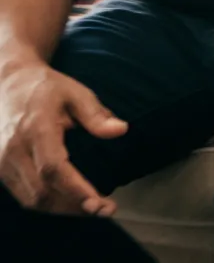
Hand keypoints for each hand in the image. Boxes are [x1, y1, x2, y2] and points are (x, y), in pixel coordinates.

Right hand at [0, 56, 126, 215]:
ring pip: (30, 199)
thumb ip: (96, 114)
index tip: (99, 203)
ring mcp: (2, 162)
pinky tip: (69, 202)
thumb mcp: (75, 92)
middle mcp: (13, 150)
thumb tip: (121, 130)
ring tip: (91, 209)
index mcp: (35, 129)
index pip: (54, 169)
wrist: (7, 83)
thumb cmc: (45, 88)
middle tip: (104, 210)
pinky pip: (22, 195)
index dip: (76, 190)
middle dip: (73, 207)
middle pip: (40, 192)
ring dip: (61, 210)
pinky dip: (47, 204)